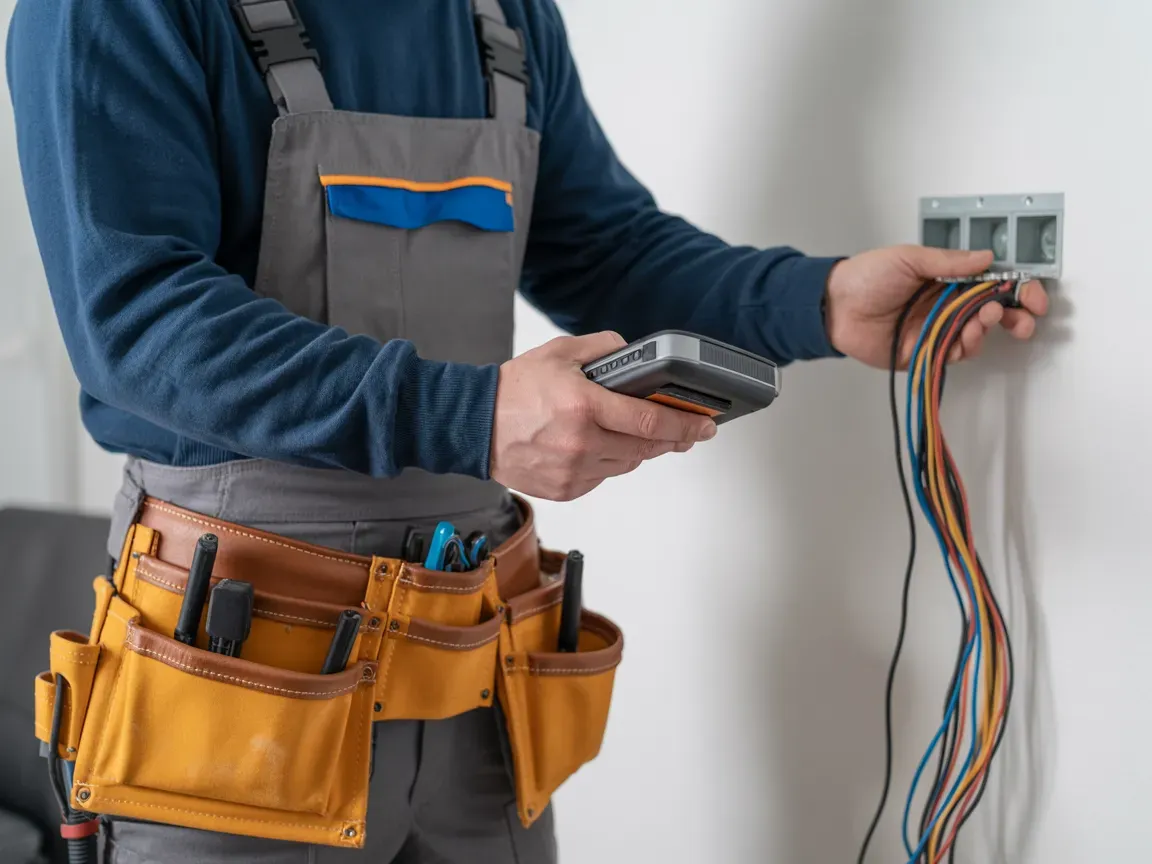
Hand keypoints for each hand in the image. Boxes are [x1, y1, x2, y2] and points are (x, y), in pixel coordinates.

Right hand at [490, 332, 716, 500]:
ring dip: (640, 451)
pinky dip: (609, 462)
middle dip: (673, 440)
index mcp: (583, 406)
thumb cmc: (513, 390)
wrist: (473, 425)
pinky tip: (602, 446)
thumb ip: (603, 348)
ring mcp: (573, 471)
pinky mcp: (565, 489)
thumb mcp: (560, 353)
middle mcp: (581, 443)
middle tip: (689, 433)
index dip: (685, 425)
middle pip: (645, 449)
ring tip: (641, 435)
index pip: (649, 421)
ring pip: (626, 464)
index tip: (705, 426)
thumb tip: (634, 354)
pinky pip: (603, 477)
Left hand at [824, 246, 1049, 368]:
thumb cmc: (865, 277)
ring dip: (987, 329)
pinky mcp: (926, 350)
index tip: (1033, 296)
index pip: (993, 284)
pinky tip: (964, 337)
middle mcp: (947, 304)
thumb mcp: (909, 258)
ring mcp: (938, 328)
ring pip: (978, 334)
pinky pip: (956, 353)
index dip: (1018, 290)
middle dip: (1015, 316)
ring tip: (980, 321)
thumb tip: (987, 259)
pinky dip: (966, 347)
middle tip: (1021, 318)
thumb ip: (949, 261)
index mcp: (947, 278)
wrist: (834, 307)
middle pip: (994, 312)